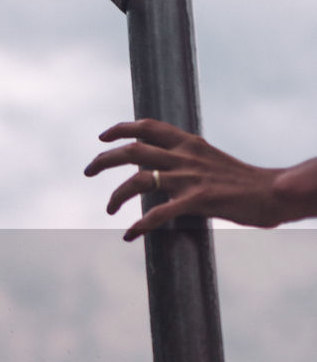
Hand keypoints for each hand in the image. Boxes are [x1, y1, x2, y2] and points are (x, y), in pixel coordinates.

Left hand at [84, 119, 285, 240]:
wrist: (274, 192)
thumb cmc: (242, 181)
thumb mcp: (209, 160)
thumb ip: (185, 160)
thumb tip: (159, 166)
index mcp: (189, 142)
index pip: (149, 126)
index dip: (122, 128)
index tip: (103, 137)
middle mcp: (185, 155)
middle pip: (133, 150)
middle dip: (104, 159)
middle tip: (87, 171)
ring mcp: (190, 177)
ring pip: (139, 179)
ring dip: (116, 195)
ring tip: (108, 209)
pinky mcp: (198, 200)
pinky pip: (159, 213)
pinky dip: (140, 226)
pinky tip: (130, 235)